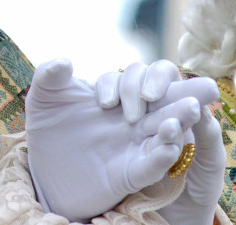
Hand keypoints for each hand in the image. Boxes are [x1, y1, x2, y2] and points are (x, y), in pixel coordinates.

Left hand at [25, 59, 215, 221]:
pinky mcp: (132, 173)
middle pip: (170, 98)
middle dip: (184, 90)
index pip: (141, 76)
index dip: (129, 83)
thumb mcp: (44, 98)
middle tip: (189, 90)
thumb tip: (64, 61)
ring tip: (191, 111)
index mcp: (120, 93)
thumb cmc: (49, 128)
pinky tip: (168, 145)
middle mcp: (136, 116)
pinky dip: (163, 153)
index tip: (105, 103)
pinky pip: (155, 163)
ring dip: (181, 118)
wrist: (44, 172)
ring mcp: (137, 144)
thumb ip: (49, 75)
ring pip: (170, 128)